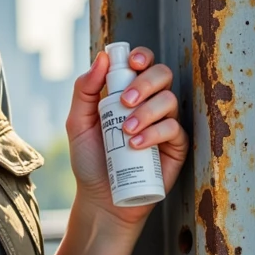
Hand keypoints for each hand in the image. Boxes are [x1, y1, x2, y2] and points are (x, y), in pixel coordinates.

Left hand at [66, 46, 188, 227]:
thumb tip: (101, 58)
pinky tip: (137, 144)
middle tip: (124, 102)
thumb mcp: (78, 123)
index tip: (132, 62)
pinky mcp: (176, 146)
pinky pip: (174, 129)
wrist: (101, 198)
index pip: (142, 64)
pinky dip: (155, 133)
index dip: (141, 57)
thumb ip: (85, 90)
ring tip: (126, 132)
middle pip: (162, 75)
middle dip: (145, 83)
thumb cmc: (90, 160)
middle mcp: (150, 104)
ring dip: (147, 111)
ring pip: (170, 100)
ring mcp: (165, 124)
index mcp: (128, 93)